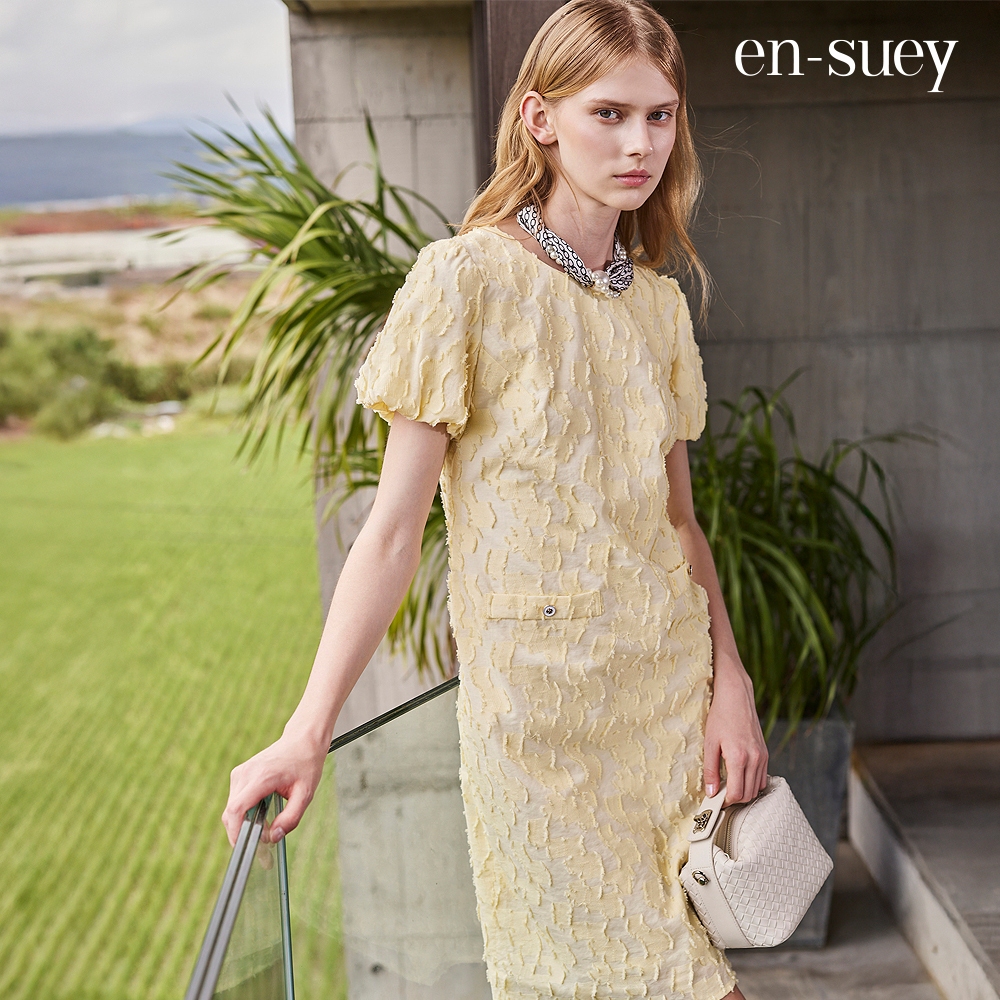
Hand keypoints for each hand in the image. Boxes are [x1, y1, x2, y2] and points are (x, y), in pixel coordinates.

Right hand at [222, 731, 326, 846]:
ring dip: (242, 822)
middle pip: (230, 812)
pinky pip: (234, 800)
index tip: (246, 846)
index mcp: (262, 777)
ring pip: (230, 808)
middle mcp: (245, 773)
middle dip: (240, 832)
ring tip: (264, 826)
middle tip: (261, 841)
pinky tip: (260, 814)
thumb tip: (273, 837)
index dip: (236, 832)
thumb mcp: (306, 794)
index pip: (236, 809)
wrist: (302, 741)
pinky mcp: (239, 774)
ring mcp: (240, 772)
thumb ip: (291, 818)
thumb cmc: (305, 765)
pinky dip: (243, 812)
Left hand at [703, 659, 767, 806]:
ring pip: (757, 788)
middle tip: (720, 795)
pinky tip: (740, 775)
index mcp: (739, 758)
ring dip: (744, 791)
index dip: (725, 801)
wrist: (736, 697)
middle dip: (735, 799)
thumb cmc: (720, 716)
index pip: (737, 793)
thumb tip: (710, 792)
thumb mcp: (709, 743)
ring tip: (728, 785)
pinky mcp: (765, 752)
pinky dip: (752, 782)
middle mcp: (754, 759)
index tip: (716, 800)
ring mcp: (762, 756)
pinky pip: (762, 776)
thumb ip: (710, 770)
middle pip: (748, 794)